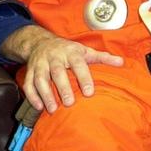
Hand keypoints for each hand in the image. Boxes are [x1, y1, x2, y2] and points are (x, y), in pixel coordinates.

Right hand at [4, 25, 123, 112]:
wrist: (40, 41)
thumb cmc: (68, 50)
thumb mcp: (85, 50)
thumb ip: (103, 57)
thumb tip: (122, 63)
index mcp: (71, 52)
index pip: (78, 64)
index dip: (83, 77)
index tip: (89, 93)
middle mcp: (54, 57)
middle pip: (57, 72)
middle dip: (62, 87)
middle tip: (69, 103)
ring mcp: (40, 64)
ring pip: (40, 78)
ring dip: (45, 94)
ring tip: (52, 109)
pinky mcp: (29, 71)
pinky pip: (28, 84)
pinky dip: (32, 96)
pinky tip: (38, 107)